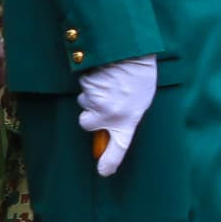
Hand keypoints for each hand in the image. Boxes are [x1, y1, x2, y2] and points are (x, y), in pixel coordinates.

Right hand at [77, 56, 159, 174]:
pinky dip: (88, 82)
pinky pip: (81, 88)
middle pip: (86, 123)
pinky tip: (101, 73)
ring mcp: (96, 100)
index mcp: (128, 118)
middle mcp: (110, 114)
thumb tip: (108, 128)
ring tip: (108, 81)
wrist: (131, 50)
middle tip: (105, 99)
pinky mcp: (85, 86)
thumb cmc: (139, 75)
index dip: (110, 161)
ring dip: (92, 94)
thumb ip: (124, 116)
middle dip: (90, 113)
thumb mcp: (139, 100)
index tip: (103, 171)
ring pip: (84, 103)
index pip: (119, 146)